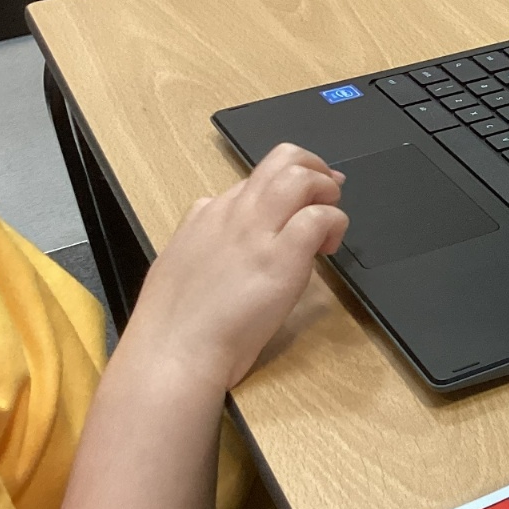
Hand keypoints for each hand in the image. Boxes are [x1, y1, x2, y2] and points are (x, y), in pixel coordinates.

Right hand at [122, 144, 348, 390]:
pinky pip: (320, 217)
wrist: (174, 350)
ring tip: (328, 225)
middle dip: (315, 169)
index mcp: (209, 214)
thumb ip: (198, 232)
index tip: (306, 199)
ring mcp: (258, 232)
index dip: (288, 183)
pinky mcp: (282, 257)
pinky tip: (328, 250)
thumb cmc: (176, 321)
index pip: (257, 177)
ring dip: (327, 192)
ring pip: (302, 177)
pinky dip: (334, 225)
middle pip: (284, 159)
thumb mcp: (177, 259)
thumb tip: (209, 211)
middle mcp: (234, 213)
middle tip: (328, 197)